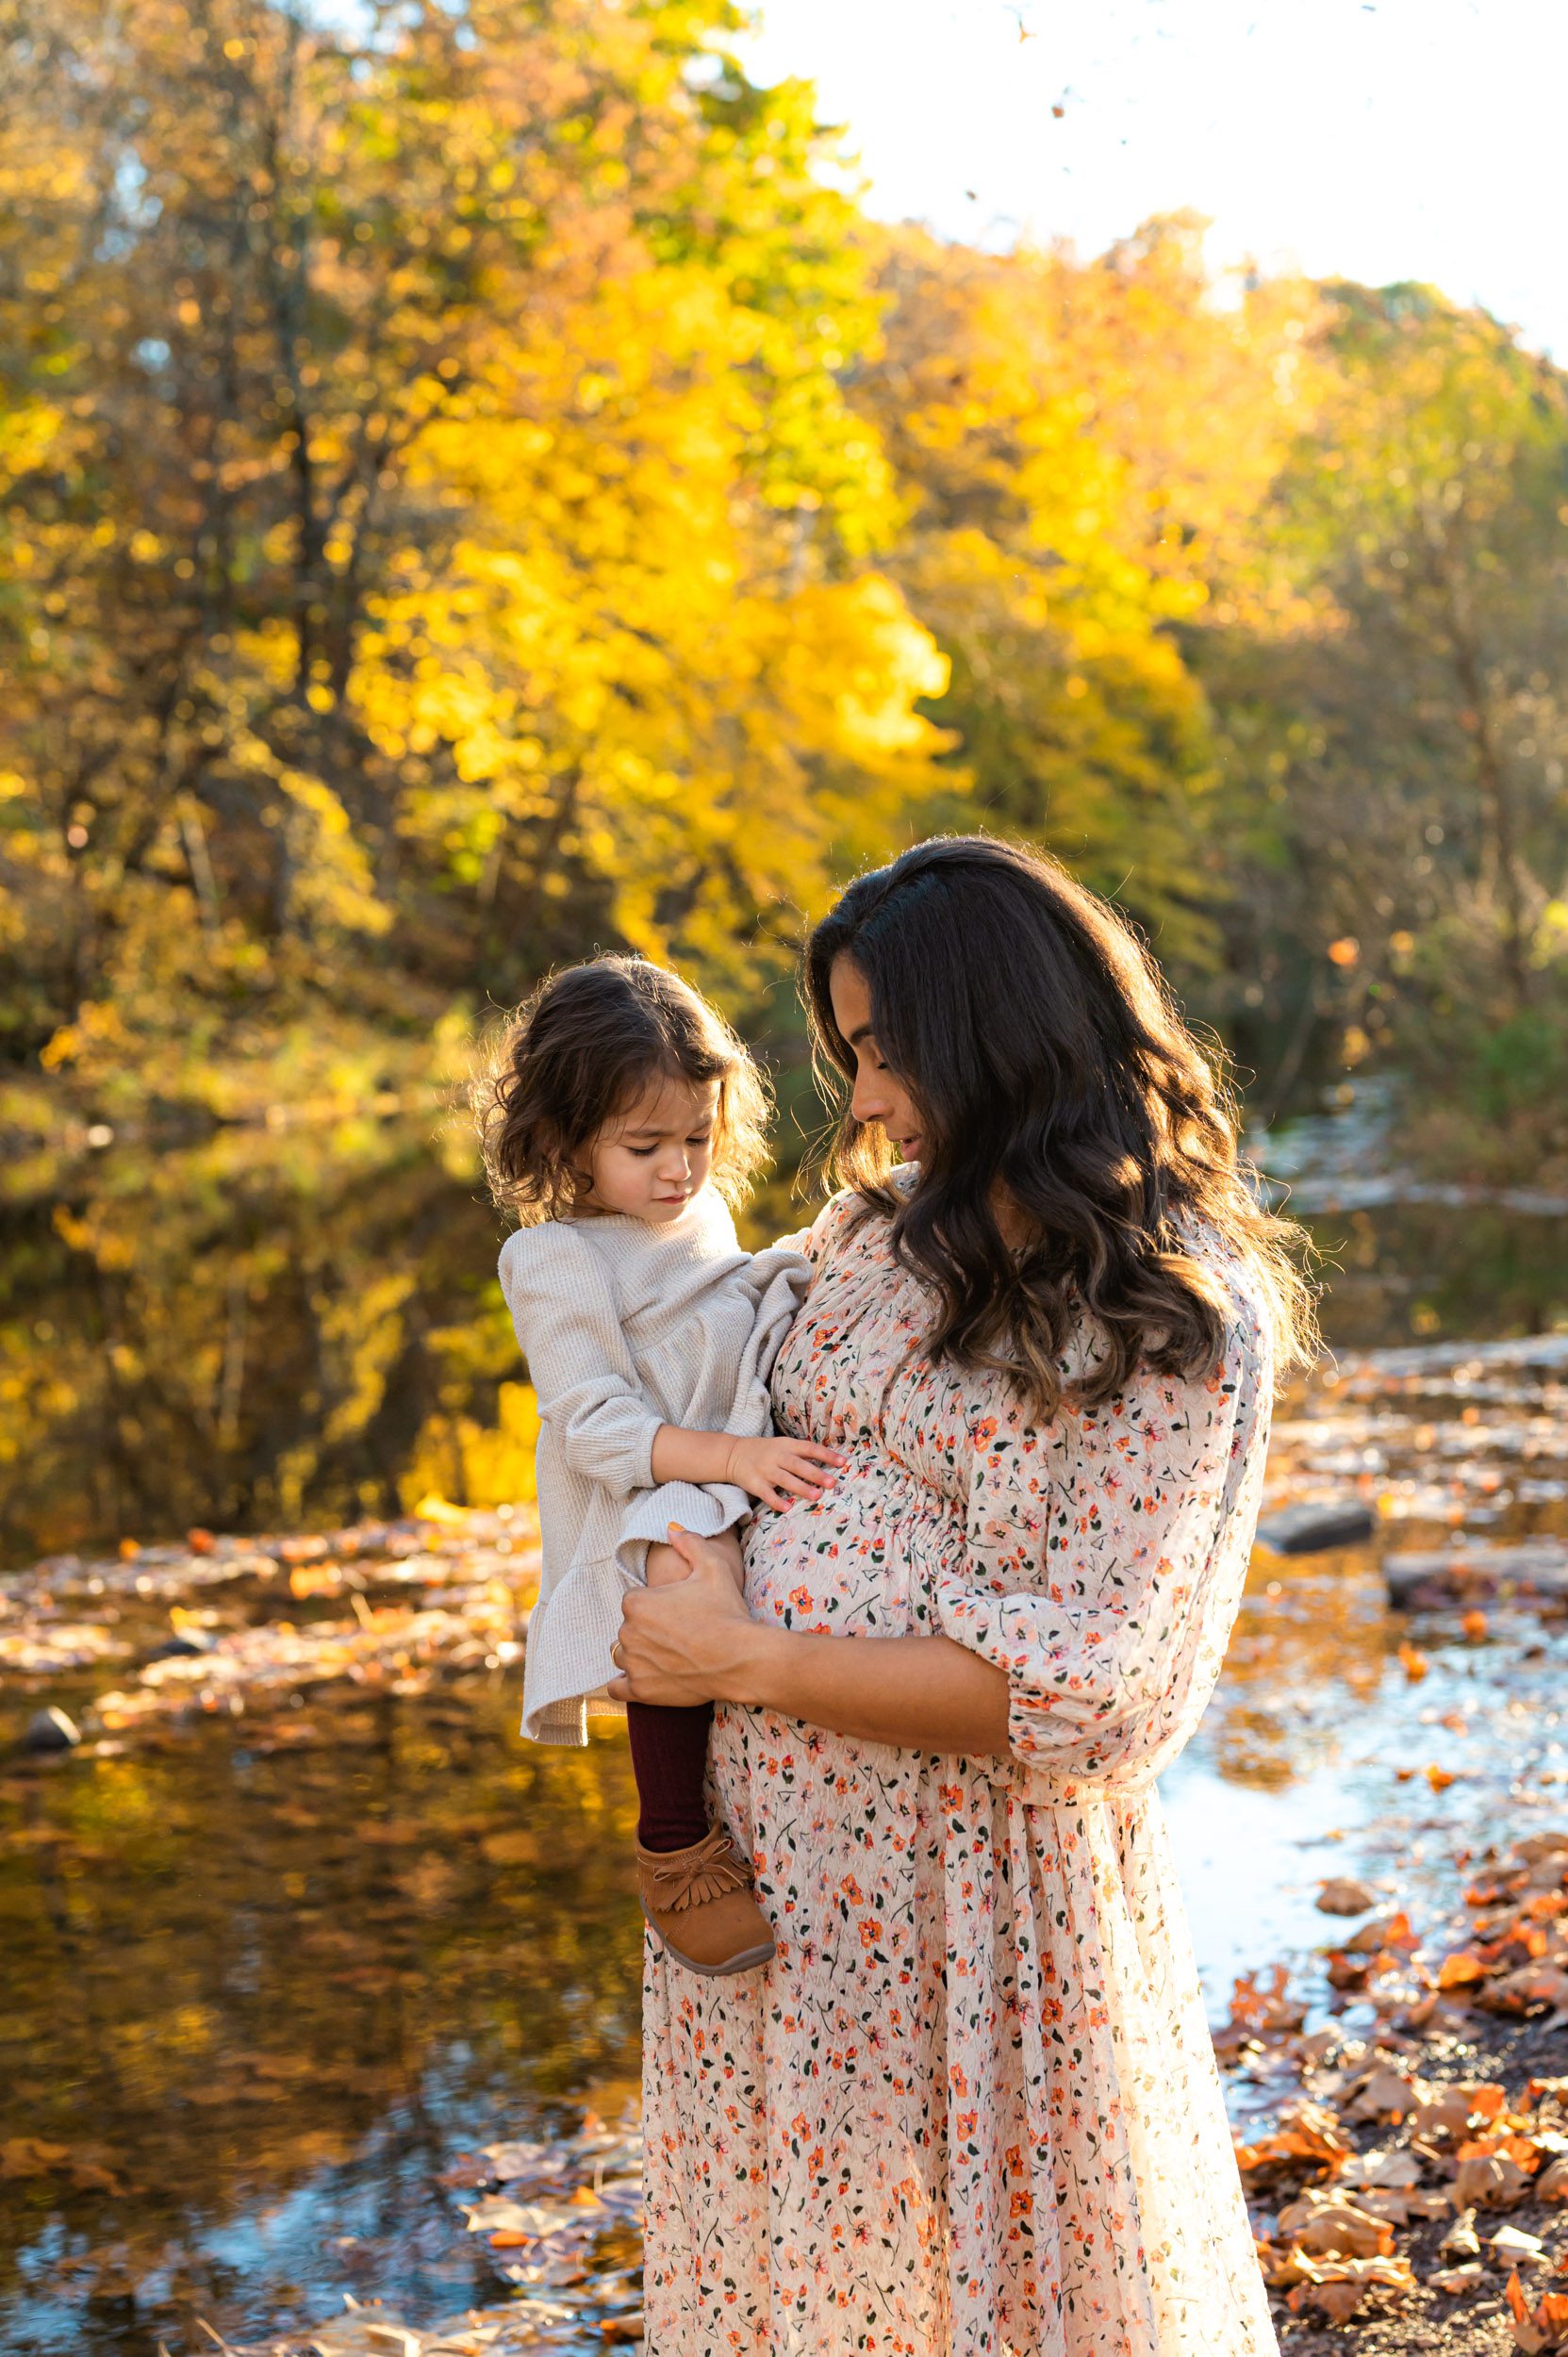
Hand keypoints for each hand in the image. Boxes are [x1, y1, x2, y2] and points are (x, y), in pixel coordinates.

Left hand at [607, 1525, 773, 1707]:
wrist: (740, 1658)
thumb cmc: (726, 1610)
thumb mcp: (713, 1566)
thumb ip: (689, 1542)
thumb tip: (671, 1528)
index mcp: (636, 1601)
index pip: (635, 1602)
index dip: (657, 1606)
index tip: (678, 1611)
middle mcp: (627, 1632)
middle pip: (629, 1628)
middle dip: (648, 1630)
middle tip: (679, 1633)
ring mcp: (632, 1663)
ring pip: (624, 1654)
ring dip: (639, 1654)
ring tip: (668, 1654)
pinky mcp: (640, 1690)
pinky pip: (617, 1687)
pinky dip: (626, 1682)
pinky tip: (642, 1677)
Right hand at [722, 1433, 843, 1508]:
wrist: (734, 1454)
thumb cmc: (766, 1451)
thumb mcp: (783, 1445)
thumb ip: (802, 1453)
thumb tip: (831, 1460)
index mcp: (786, 1445)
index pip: (809, 1448)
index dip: (826, 1455)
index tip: (843, 1462)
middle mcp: (777, 1457)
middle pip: (798, 1465)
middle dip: (816, 1474)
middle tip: (832, 1483)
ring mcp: (765, 1470)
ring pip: (785, 1479)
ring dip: (801, 1488)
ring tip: (817, 1496)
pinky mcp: (755, 1484)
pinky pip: (767, 1494)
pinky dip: (776, 1501)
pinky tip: (787, 1508)